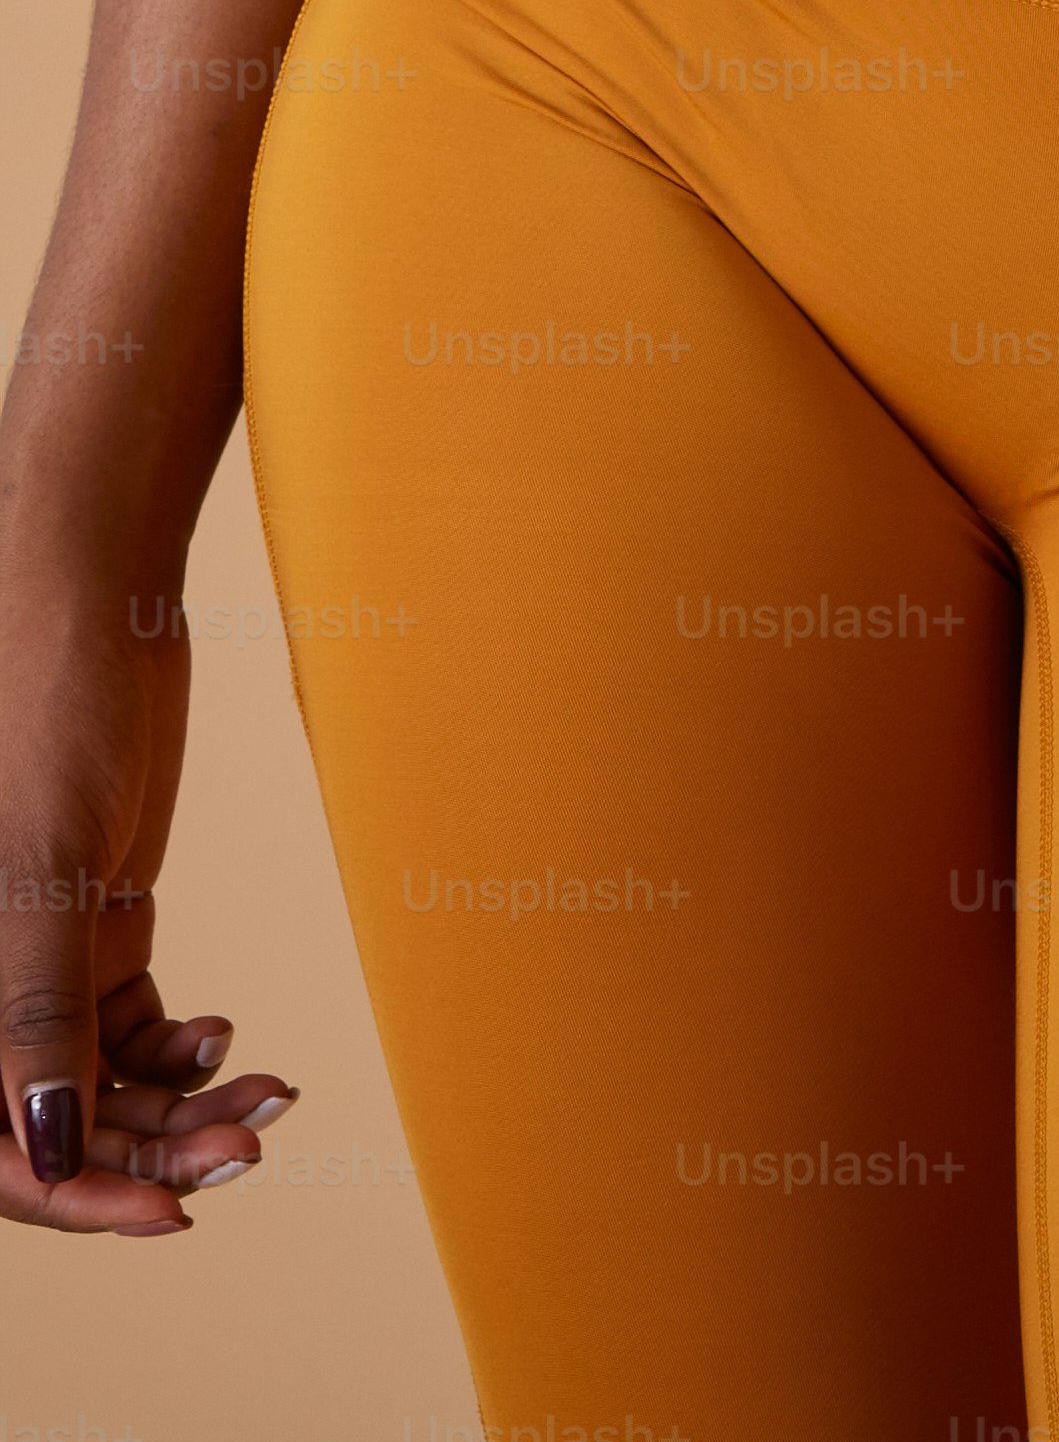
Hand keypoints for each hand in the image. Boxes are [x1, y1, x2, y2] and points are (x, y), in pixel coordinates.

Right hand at [0, 566, 287, 1233]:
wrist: (86, 607)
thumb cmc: (44, 715)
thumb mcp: (45, 874)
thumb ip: (36, 1013)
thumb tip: (51, 1149)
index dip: (73, 1193)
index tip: (175, 1214)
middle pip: (50, 1124)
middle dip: (146, 1151)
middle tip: (252, 1146)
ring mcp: (27, 960)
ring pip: (96, 1081)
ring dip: (175, 1106)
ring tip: (268, 1098)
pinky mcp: (83, 923)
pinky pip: (121, 1028)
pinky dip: (176, 1051)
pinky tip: (229, 1041)